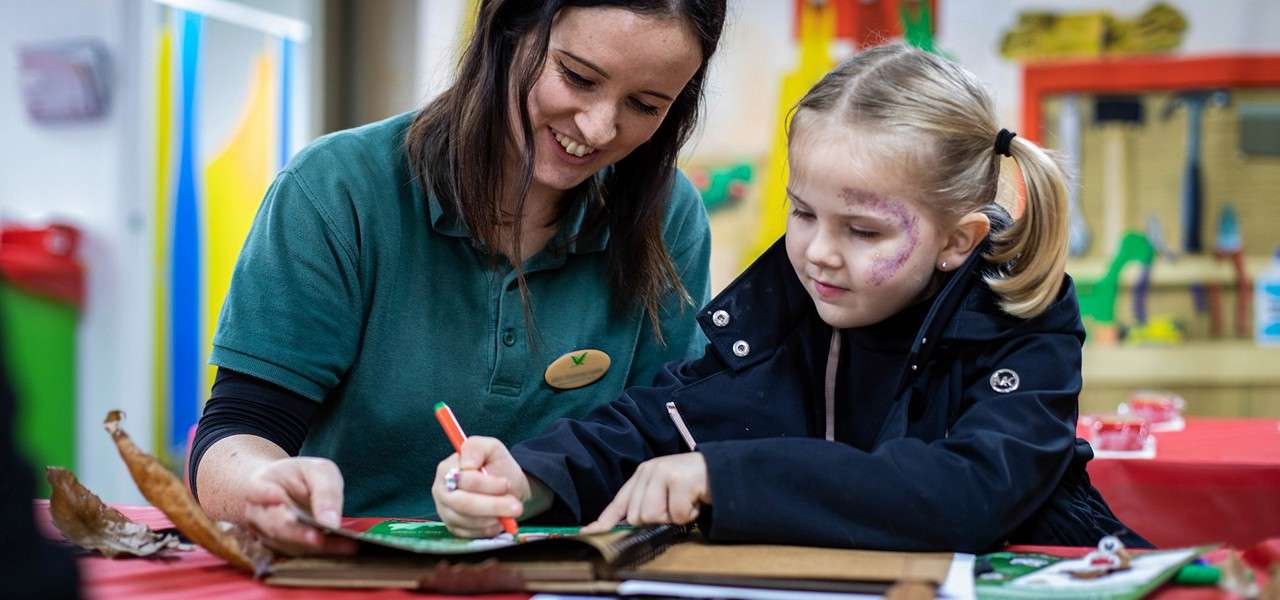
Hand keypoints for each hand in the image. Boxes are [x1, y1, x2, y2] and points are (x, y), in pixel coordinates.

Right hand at [241, 457, 358, 555]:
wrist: (281, 490)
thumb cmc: (299, 477)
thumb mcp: (317, 471)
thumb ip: (324, 492)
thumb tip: (332, 522)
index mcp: (259, 485)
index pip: (256, 491)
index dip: (264, 495)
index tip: (275, 495)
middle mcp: (257, 514)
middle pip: (274, 525)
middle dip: (298, 533)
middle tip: (320, 538)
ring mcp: (264, 535)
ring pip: (287, 544)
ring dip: (315, 547)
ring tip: (346, 545)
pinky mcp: (279, 549)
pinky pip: (298, 553)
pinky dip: (321, 553)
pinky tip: (344, 548)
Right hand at [432, 436, 530, 537]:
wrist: (506, 488)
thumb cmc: (496, 466)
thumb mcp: (491, 448)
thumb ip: (477, 447)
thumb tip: (467, 465)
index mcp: (447, 468)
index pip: (464, 480)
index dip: (487, 484)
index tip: (506, 484)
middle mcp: (441, 491)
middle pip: (463, 503)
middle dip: (493, 506)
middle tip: (516, 507)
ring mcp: (445, 511)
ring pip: (467, 520)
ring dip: (493, 518)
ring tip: (510, 512)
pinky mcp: (453, 528)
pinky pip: (469, 534)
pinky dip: (487, 529)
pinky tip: (499, 521)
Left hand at [580, 452, 709, 533]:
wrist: (722, 470)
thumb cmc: (691, 487)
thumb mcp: (664, 494)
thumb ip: (644, 507)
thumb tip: (626, 528)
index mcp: (641, 476)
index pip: (618, 503)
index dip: (603, 522)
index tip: (587, 534)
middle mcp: (648, 471)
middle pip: (637, 516)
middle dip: (658, 519)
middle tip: (675, 507)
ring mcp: (663, 473)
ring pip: (653, 516)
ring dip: (673, 517)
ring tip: (685, 503)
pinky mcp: (680, 480)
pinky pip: (677, 515)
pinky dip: (689, 514)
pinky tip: (695, 501)